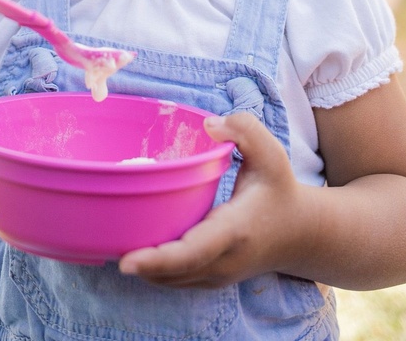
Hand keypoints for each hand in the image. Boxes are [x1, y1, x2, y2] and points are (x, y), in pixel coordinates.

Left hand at [118, 113, 311, 287]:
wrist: (300, 233)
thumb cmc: (278, 189)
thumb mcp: (272, 153)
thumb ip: (245, 130)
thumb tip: (209, 125)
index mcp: (235, 231)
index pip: (194, 252)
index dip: (159, 259)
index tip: (127, 261)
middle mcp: (223, 261)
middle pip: (173, 272)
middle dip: (139, 263)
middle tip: (105, 245)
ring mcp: (215, 276)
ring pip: (170, 281)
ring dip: (142, 267)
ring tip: (112, 242)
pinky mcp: (209, 278)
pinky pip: (174, 279)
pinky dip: (153, 268)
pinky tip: (134, 247)